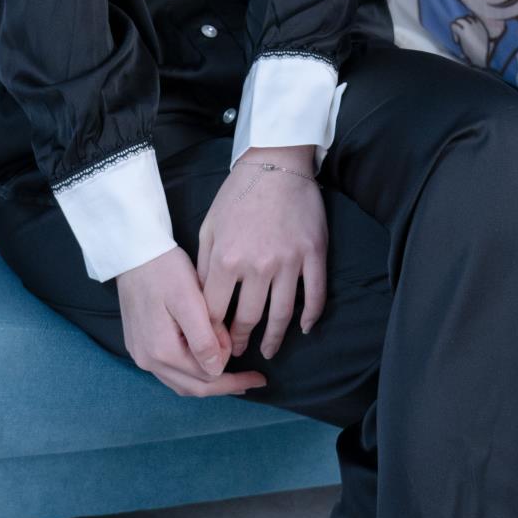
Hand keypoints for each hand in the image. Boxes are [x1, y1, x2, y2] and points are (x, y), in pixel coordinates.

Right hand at [115, 244, 270, 398]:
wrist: (133, 253)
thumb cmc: (164, 270)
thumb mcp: (190, 300)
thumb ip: (203, 339)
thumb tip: (217, 370)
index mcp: (162, 351)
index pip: (206, 378)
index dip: (233, 376)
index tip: (258, 372)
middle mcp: (148, 360)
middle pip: (193, 387)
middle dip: (225, 385)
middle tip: (252, 381)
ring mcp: (141, 355)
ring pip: (180, 382)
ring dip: (208, 381)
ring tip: (234, 375)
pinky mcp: (139, 346)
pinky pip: (169, 372)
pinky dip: (191, 372)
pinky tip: (206, 363)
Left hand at [195, 144, 328, 358]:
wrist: (275, 164)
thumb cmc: (237, 194)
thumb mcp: (210, 227)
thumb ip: (206, 265)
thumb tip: (202, 301)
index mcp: (227, 259)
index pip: (215, 310)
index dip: (211, 332)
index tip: (211, 344)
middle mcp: (258, 266)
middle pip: (248, 318)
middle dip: (240, 341)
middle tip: (238, 352)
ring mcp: (289, 262)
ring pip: (282, 314)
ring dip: (275, 338)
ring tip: (268, 350)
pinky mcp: (314, 255)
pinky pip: (314, 295)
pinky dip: (310, 316)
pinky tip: (303, 329)